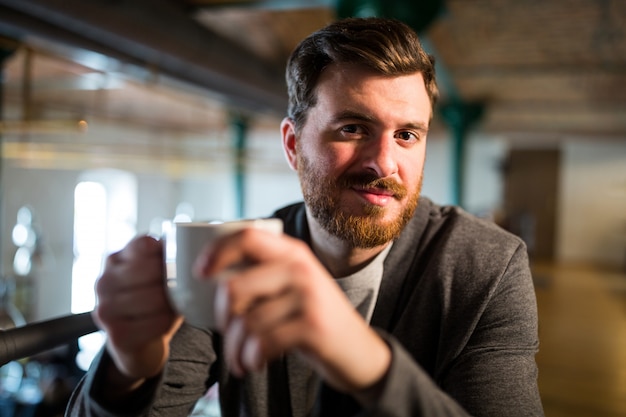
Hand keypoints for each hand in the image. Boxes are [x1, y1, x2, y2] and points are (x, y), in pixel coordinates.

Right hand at [92, 236, 182, 388]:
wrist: (141, 344)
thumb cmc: (156, 300)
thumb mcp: (159, 272)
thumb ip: (169, 255)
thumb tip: (195, 248)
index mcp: (116, 259)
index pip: (145, 244)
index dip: (168, 254)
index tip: (177, 263)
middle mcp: (104, 281)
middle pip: (150, 271)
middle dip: (173, 280)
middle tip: (183, 288)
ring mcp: (105, 308)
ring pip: (153, 298)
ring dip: (173, 302)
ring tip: (176, 304)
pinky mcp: (115, 334)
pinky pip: (155, 322)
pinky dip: (168, 322)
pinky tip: (167, 321)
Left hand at [193, 228, 390, 393]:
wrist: (359, 350)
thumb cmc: (314, 317)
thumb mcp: (295, 285)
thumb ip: (263, 274)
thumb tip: (208, 278)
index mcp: (292, 252)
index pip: (246, 237)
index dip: (216, 252)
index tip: (199, 274)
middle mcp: (300, 268)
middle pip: (235, 287)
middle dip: (222, 317)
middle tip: (228, 332)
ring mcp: (309, 296)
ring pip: (246, 322)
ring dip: (235, 348)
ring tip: (240, 358)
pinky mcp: (313, 326)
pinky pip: (262, 343)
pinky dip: (250, 359)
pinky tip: (254, 364)